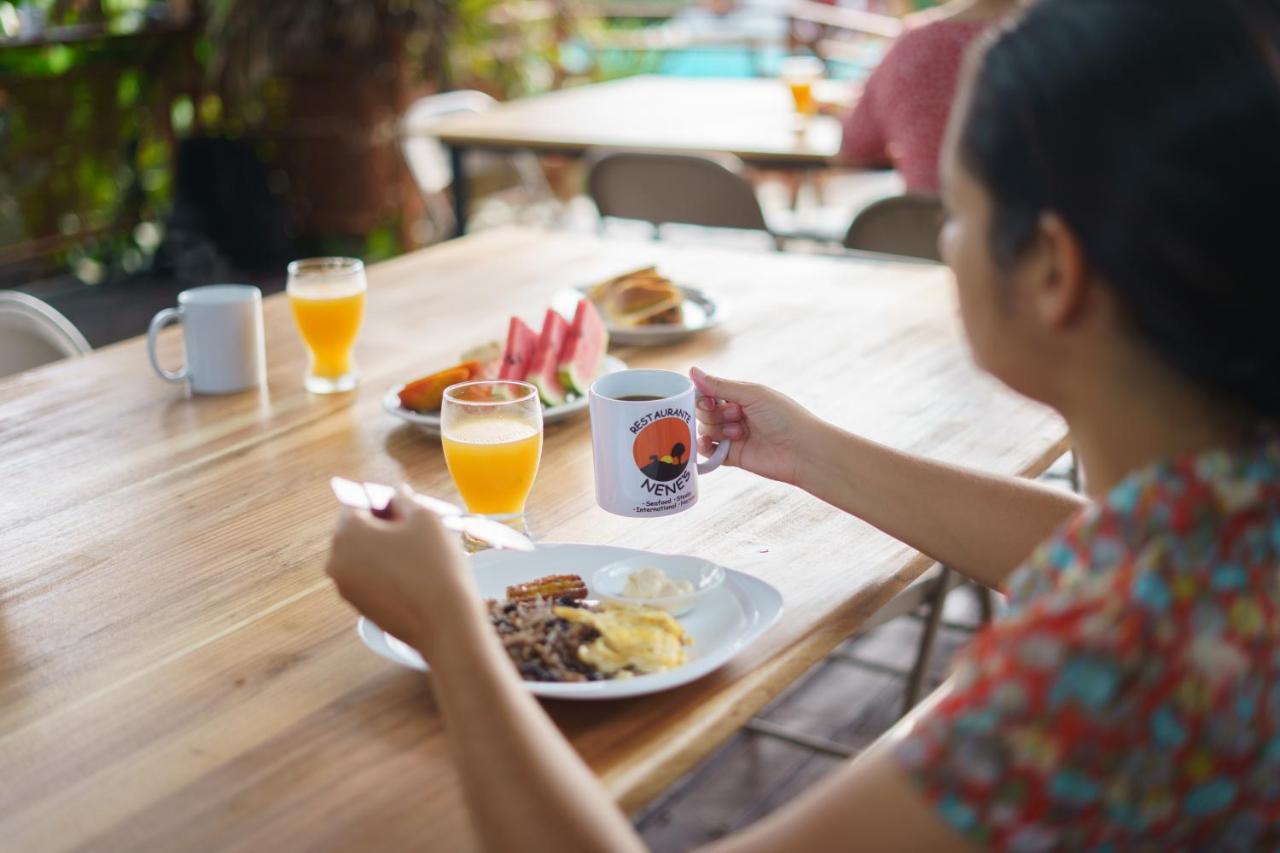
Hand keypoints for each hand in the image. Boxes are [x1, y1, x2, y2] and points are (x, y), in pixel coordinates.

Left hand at [325, 486, 479, 657]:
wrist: (445, 625)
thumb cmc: (436, 566)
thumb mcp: (426, 518)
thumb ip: (404, 499)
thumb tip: (395, 496)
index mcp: (347, 532)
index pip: (358, 501)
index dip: (384, 498)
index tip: (406, 503)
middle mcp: (336, 560)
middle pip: (357, 529)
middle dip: (383, 524)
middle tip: (416, 527)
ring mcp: (345, 587)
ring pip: (363, 554)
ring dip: (385, 548)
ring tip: (419, 552)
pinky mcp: (358, 607)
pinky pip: (369, 577)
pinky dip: (386, 571)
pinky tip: (414, 575)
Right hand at [690, 367, 817, 485]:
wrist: (802, 450)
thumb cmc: (784, 417)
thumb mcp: (752, 394)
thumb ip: (719, 385)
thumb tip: (691, 370)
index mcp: (741, 396)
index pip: (709, 392)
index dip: (703, 396)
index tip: (710, 401)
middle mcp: (735, 414)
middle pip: (704, 411)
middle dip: (714, 413)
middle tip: (736, 415)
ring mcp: (733, 435)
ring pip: (705, 429)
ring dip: (717, 429)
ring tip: (739, 433)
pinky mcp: (732, 455)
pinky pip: (708, 451)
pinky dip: (704, 447)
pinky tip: (709, 444)